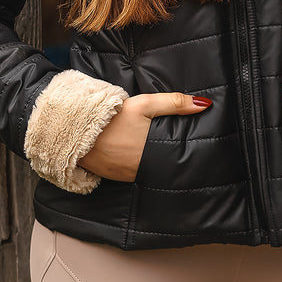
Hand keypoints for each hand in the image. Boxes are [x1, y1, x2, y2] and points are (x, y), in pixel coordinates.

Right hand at [78, 92, 211, 181]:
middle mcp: (142, 169)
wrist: (76, 130)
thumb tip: (204, 104)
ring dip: (154, 164)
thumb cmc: (112, 118)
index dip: (187, 155)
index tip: (199, 153)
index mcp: (152, 152)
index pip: (178, 158)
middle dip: (171, 159)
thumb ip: (174, 103)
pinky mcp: (115, 177)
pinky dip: (137, 166)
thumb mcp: (143, 105)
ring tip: (157, 152)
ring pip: (149, 171)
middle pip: (164, 166)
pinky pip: (133, 174)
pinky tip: (137, 156)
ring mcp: (128, 176)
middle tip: (179, 150)